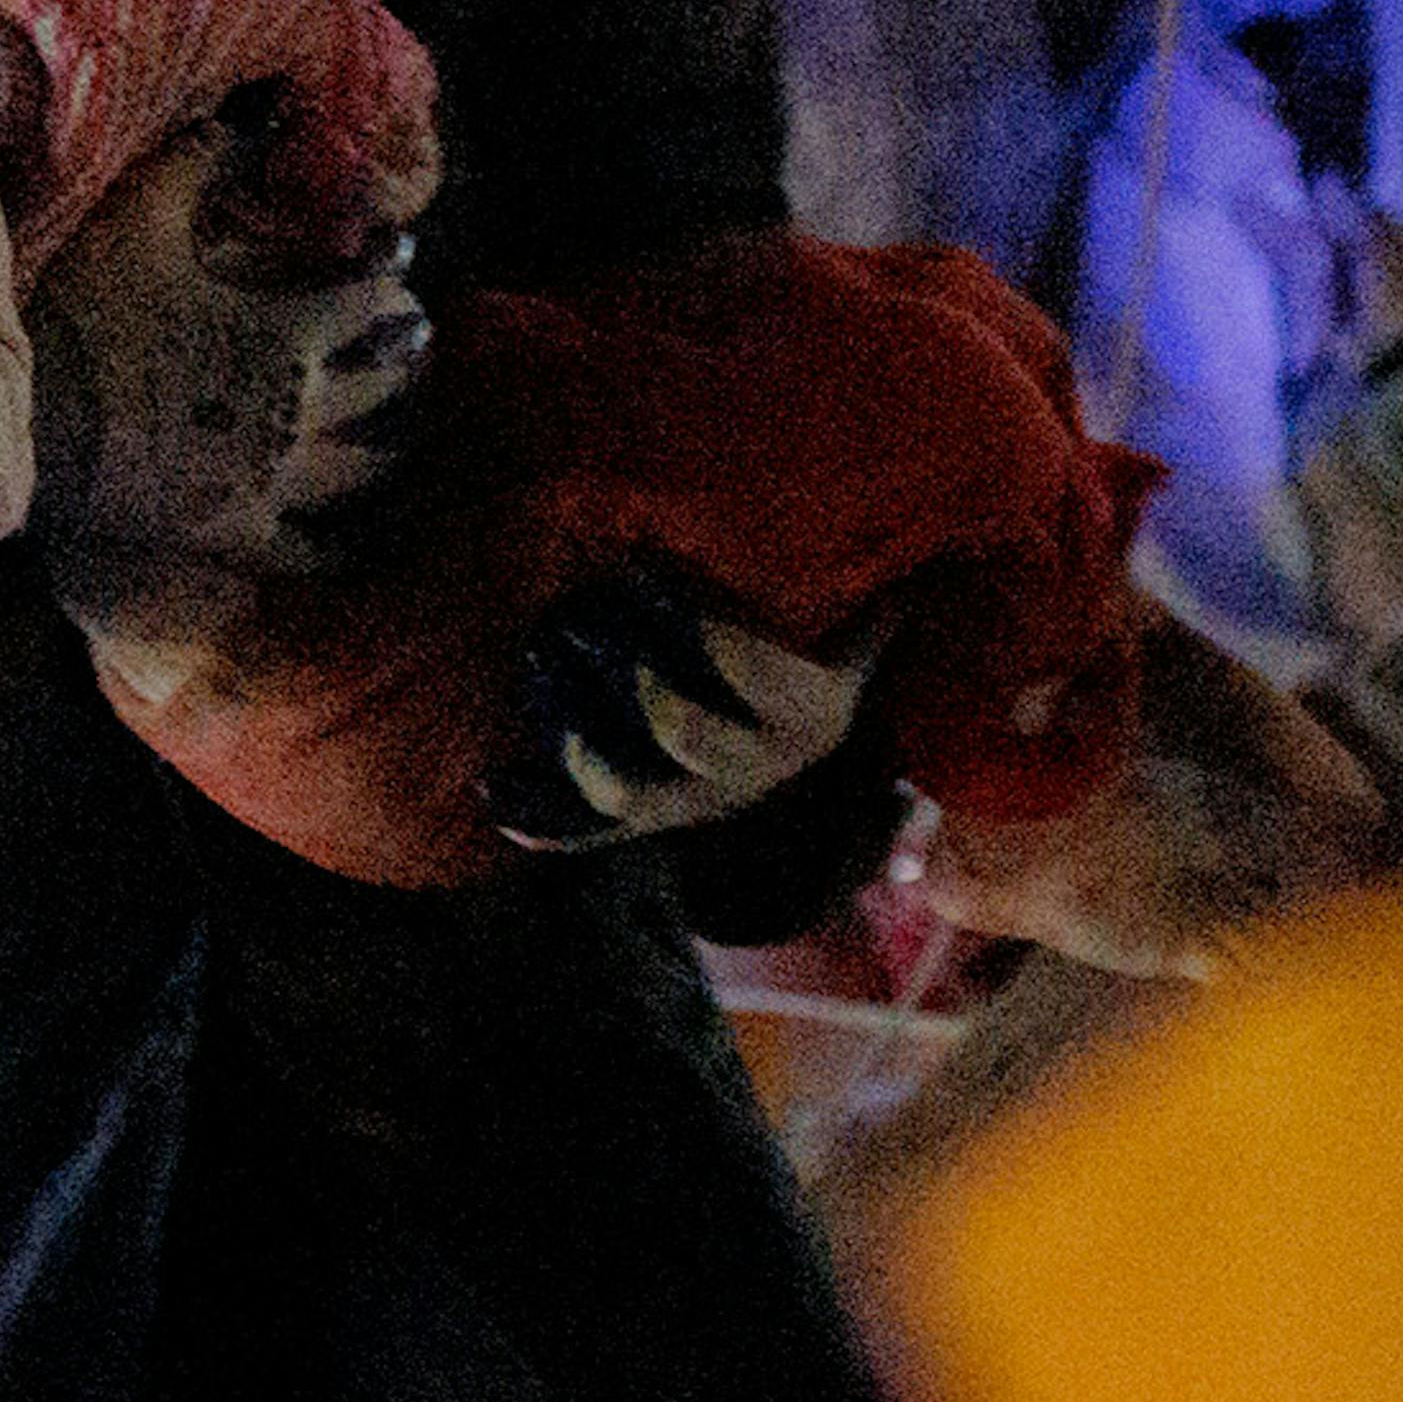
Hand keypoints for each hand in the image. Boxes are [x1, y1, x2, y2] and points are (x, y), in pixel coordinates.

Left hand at [486, 553, 873, 851]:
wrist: (797, 764)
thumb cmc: (815, 670)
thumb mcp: (851, 646)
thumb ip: (865, 611)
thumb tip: (909, 569)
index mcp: (805, 717)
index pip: (752, 673)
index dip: (701, 629)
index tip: (643, 569)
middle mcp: (751, 770)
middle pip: (688, 735)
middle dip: (636, 682)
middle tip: (580, 622)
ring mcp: (694, 803)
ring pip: (631, 792)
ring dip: (581, 749)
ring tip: (542, 698)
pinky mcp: (645, 823)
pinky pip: (589, 832)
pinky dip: (541, 821)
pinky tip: (493, 794)